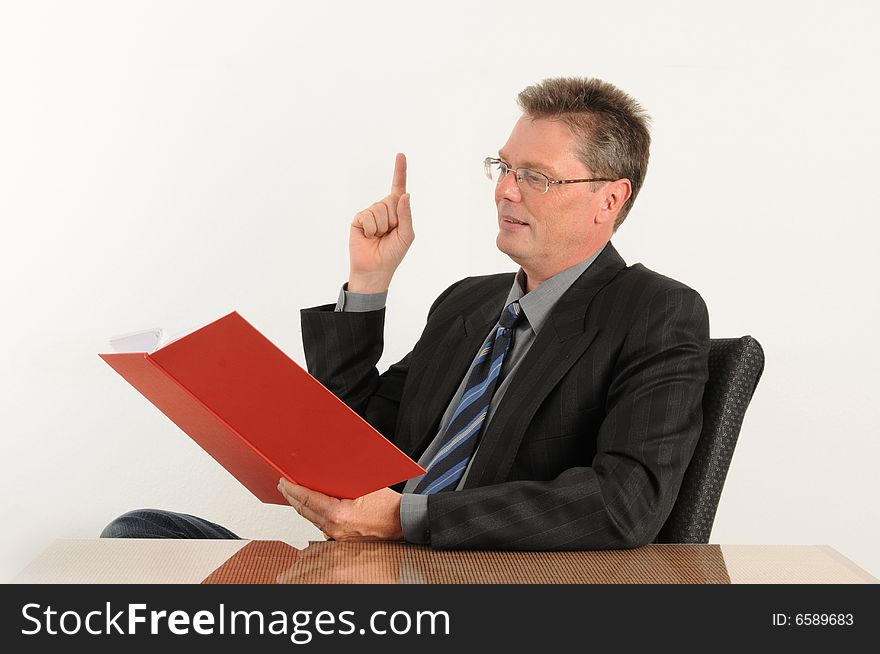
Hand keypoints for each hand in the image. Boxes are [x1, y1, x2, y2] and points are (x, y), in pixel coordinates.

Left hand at [278, 478, 404, 540]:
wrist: (402, 522)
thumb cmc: (388, 505)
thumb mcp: (364, 484)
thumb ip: (342, 478)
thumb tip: (325, 468)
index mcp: (338, 514)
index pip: (306, 499)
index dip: (292, 488)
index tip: (284, 481)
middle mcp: (334, 528)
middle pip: (304, 511)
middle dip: (291, 497)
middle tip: (283, 485)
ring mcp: (337, 535)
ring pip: (311, 519)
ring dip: (301, 505)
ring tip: (293, 494)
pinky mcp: (341, 538)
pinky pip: (321, 524)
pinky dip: (313, 514)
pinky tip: (311, 506)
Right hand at [348, 153, 414, 292]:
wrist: (375, 269)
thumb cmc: (392, 253)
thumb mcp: (406, 235)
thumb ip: (406, 215)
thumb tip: (404, 195)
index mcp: (397, 211)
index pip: (398, 188)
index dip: (400, 171)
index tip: (400, 155)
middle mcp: (383, 209)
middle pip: (391, 201)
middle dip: (393, 220)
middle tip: (388, 234)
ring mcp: (370, 213)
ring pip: (380, 209)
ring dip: (381, 227)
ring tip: (378, 237)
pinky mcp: (359, 219)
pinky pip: (368, 217)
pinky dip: (371, 229)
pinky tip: (369, 237)